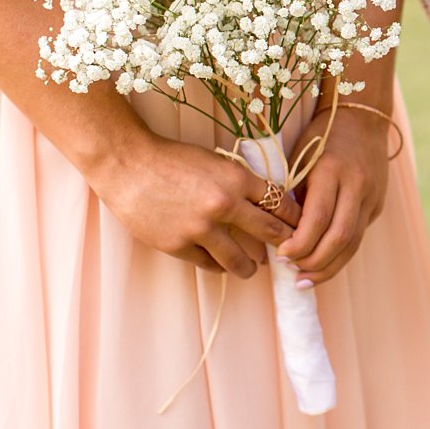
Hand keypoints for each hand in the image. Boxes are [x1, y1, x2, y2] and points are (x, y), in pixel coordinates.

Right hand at [88, 130, 302, 277]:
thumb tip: (268, 203)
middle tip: (291, 254)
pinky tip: (222, 264)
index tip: (302, 227)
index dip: (295, 218)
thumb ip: (241, 183)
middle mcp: (224, 205)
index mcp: (237, 179)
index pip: (281, 203)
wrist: (128, 166)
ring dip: (251, 267)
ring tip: (253, 269)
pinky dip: (217, 265)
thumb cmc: (173, 160)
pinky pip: (208, 263)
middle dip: (285, 245)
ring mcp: (200, 228)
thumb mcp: (217, 162)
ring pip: (240, 259)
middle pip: (270, 232)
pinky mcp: (178, 245)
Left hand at [278, 106, 390, 286]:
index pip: (317, 220)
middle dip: (314, 262)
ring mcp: (371, 196)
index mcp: (332, 171)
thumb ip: (294, 195)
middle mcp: (356, 185)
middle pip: (339, 237)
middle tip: (292, 273)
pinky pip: (358, 236)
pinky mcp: (377, 204)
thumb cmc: (321, 136)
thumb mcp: (300, 159)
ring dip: (329, 266)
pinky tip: (322, 264)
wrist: (363, 117)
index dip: (298, 245)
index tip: (280, 256)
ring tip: (305, 279)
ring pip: (353, 243)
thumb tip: (280, 235)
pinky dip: (340, 255)